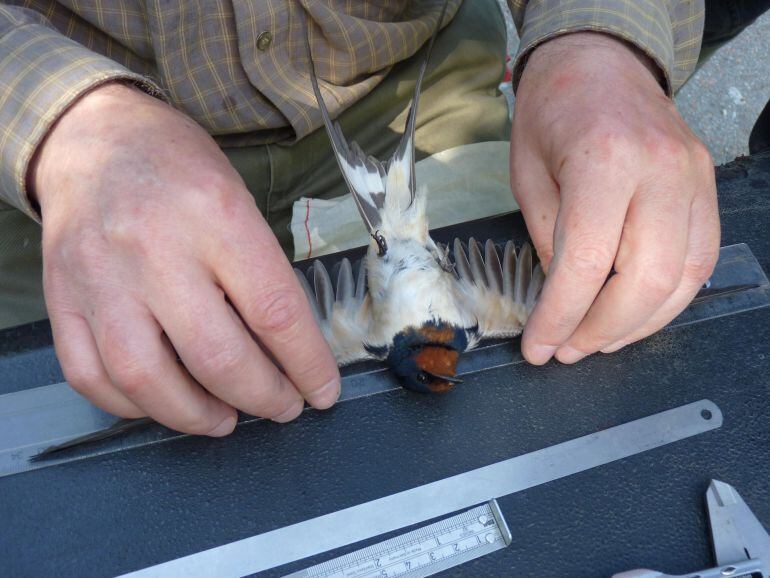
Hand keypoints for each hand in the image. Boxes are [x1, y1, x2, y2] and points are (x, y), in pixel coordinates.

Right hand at [31, 82, 340, 434]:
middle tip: (283, 407)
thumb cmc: (179, 167)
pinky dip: (132, 406)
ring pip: (148, 378)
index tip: (322, 391)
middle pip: (217, 356)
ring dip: (196, 416)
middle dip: (263, 397)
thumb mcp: (239, 198)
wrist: (94, 138)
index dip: (307, 365)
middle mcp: (154, 250)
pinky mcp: (62, 298)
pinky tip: (163, 403)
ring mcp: (100, 278)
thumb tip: (288, 348)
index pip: (275, 311)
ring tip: (226, 419)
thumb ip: (262, 270)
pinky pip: (91, 375)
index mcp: (216, 216)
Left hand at [510, 32, 719, 364]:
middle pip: (645, 280)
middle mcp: (660, 169)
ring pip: (682, 280)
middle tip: (567, 349)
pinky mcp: (706, 188)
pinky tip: (634, 314)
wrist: (599, 63)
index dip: (560, 316)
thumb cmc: (554, 112)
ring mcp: (693, 178)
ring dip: (636, 325)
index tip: (539, 346)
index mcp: (604, 160)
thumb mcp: (527, 177)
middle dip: (600, 330)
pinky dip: (668, 300)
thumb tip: (564, 299)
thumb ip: (549, 240)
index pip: (586, 262)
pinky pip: (700, 261)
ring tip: (596, 339)